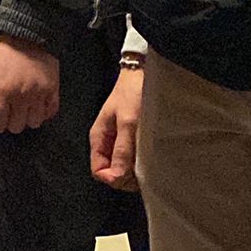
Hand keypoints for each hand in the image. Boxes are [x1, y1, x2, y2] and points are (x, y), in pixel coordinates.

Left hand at [0, 35, 60, 133]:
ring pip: (34, 122)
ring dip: (28, 118)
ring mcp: (39, 94)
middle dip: (11, 122)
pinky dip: (44, 113)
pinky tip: (38, 106)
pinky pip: (51, 112)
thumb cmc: (5, 52)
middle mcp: (22, 96)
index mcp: (3, 91)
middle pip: (16, 126)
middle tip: (10, 113)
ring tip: (25, 110)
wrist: (29, 35)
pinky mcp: (53, 90)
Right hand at [90, 67, 142, 191]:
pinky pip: (132, 157)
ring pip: (122, 166)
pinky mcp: (131, 137)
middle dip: (126, 176)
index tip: (131, 175)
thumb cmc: (134, 94)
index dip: (113, 178)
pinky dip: (141, 161)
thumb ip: (122, 149)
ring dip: (135, 169)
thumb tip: (116, 178)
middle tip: (145, 170)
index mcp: (99, 137)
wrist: (143, 72)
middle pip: (111, 171)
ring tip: (151, 163)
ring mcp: (119, 140)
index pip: (98, 170)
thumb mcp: (128, 121)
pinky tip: (152, 157)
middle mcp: (107, 142)